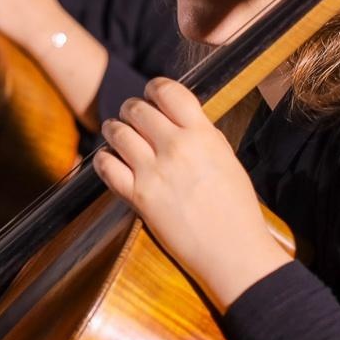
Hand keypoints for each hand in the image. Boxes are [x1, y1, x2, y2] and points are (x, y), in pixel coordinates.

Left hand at [94, 78, 290, 308]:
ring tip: (115, 131)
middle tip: (131, 115)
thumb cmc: (236, 209)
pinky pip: (106, 167)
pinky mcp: (139, 198)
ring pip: (118, 133)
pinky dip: (103, 159)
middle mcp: (176, 148)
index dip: (155, 88)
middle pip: (138, 110)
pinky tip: (107, 159)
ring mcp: (154, 172)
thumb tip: (175, 118)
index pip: (169, 92)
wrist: (233, 251)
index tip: (151, 93)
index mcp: (203, 135)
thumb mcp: (226, 158)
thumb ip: (200, 134)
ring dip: (114, 129)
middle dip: (131, 109)